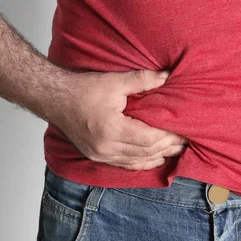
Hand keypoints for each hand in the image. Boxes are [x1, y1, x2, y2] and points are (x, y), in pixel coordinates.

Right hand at [51, 69, 187, 170]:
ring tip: (175, 151)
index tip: (184, 131)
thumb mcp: (114, 82)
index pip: (149, 139)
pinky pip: (124, 164)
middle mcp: (106, 147)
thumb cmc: (82, 90)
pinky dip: (141, 162)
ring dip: (157, 157)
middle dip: (167, 148)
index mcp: (111, 130)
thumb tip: (166, 76)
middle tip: (185, 142)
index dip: (169, 137)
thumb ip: (142, 80)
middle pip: (145, 153)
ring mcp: (100, 155)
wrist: (55, 99)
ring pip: (136, 162)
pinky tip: (153, 159)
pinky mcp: (96, 156)